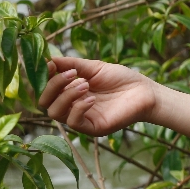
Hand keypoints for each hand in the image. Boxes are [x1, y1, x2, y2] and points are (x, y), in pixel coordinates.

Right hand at [39, 56, 157, 136]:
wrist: (145, 91)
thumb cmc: (121, 79)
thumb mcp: (94, 67)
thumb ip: (71, 64)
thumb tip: (48, 59)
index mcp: (70, 92)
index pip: (45, 89)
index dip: (44, 78)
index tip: (52, 65)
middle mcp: (72, 106)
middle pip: (45, 102)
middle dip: (53, 86)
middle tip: (72, 74)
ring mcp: (81, 118)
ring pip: (55, 113)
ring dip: (66, 96)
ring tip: (85, 84)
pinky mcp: (92, 128)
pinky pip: (74, 122)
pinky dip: (78, 108)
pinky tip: (91, 98)